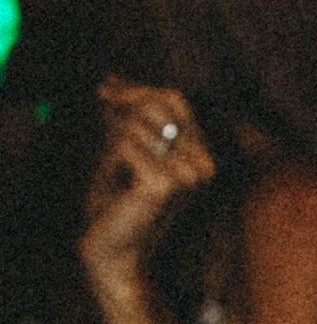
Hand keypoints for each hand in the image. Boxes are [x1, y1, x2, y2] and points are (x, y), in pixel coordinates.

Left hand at [77, 76, 214, 295]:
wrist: (110, 245)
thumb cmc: (116, 200)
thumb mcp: (123, 148)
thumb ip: (125, 114)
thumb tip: (112, 78)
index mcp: (201, 153)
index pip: (174, 99)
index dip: (139, 89)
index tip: (106, 90)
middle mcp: (204, 163)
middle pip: (157, 104)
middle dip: (123, 114)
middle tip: (106, 141)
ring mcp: (189, 174)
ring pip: (136, 123)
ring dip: (115, 145)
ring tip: (119, 175)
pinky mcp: (166, 184)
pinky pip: (125, 143)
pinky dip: (112, 159)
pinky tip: (120, 185)